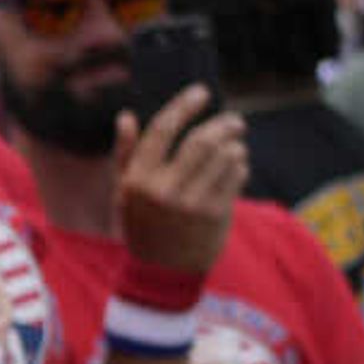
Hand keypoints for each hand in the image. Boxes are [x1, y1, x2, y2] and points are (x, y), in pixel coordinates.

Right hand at [112, 90, 244, 278]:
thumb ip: (125, 155)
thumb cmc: (142, 225)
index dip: (184, 106)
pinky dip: (240, 166)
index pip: (162, 131)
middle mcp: (163, 191)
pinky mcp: (215, 215)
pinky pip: (237, 176)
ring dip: (235, 146)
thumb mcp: (124, 192)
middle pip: (201, 140)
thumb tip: (125, 117)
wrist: (162, 272)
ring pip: (224, 156)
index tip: (201, 92)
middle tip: (234, 122)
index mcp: (137, 180)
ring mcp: (191, 204)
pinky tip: (235, 168)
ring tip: (234, 147)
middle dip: (223, 125)